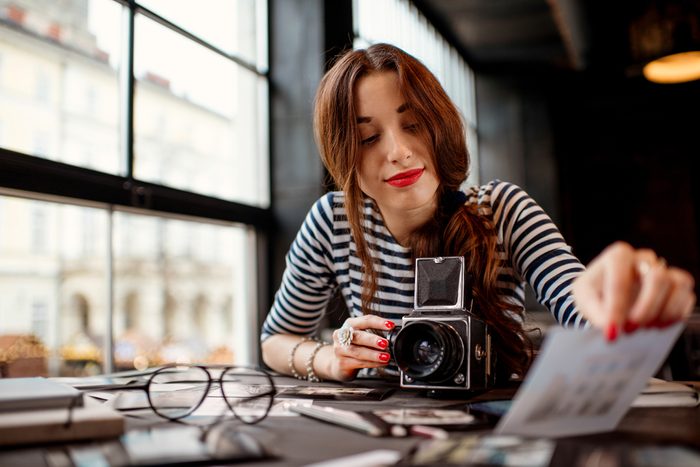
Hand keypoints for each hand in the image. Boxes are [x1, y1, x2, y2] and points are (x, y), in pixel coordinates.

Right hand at [328, 315, 395, 380]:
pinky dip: (372, 363)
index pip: (365, 321)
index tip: (391, 325)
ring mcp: (340, 350)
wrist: (338, 363)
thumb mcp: (362, 336)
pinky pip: (359, 363)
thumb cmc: (354, 346)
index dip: (378, 322)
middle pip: (358, 336)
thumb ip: (374, 333)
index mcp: (349, 324)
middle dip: (372, 340)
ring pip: (357, 352)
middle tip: (385, 343)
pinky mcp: (342, 363)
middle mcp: (341, 335)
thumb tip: (393, 334)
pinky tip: (381, 363)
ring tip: (386, 356)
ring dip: (373, 354)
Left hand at [573, 241, 695, 339]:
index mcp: (618, 256)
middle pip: (657, 278)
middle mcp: (644, 258)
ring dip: (663, 313)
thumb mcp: (584, 299)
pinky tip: (656, 325)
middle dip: (645, 309)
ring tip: (643, 328)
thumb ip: (595, 311)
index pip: (621, 280)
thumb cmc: (594, 292)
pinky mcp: (677, 285)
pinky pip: (687, 297)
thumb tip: (610, 327)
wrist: (604, 293)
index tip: (611, 330)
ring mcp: (664, 270)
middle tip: (630, 329)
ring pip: (677, 285)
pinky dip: (675, 316)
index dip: (617, 308)